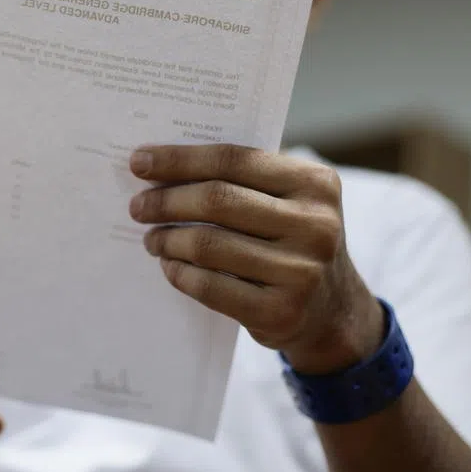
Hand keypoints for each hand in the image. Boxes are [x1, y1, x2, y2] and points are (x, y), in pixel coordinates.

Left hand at [128, 144, 384, 373]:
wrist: (331, 310)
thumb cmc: (292, 242)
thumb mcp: (288, 201)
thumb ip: (241, 180)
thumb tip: (160, 166)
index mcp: (315, 183)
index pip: (232, 159)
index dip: (179, 159)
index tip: (139, 162)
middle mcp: (315, 224)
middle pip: (217, 200)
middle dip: (166, 201)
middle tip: (139, 207)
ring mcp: (301, 271)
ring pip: (208, 245)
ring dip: (168, 240)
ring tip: (152, 239)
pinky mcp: (281, 312)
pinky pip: (210, 287)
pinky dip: (180, 274)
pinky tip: (170, 265)